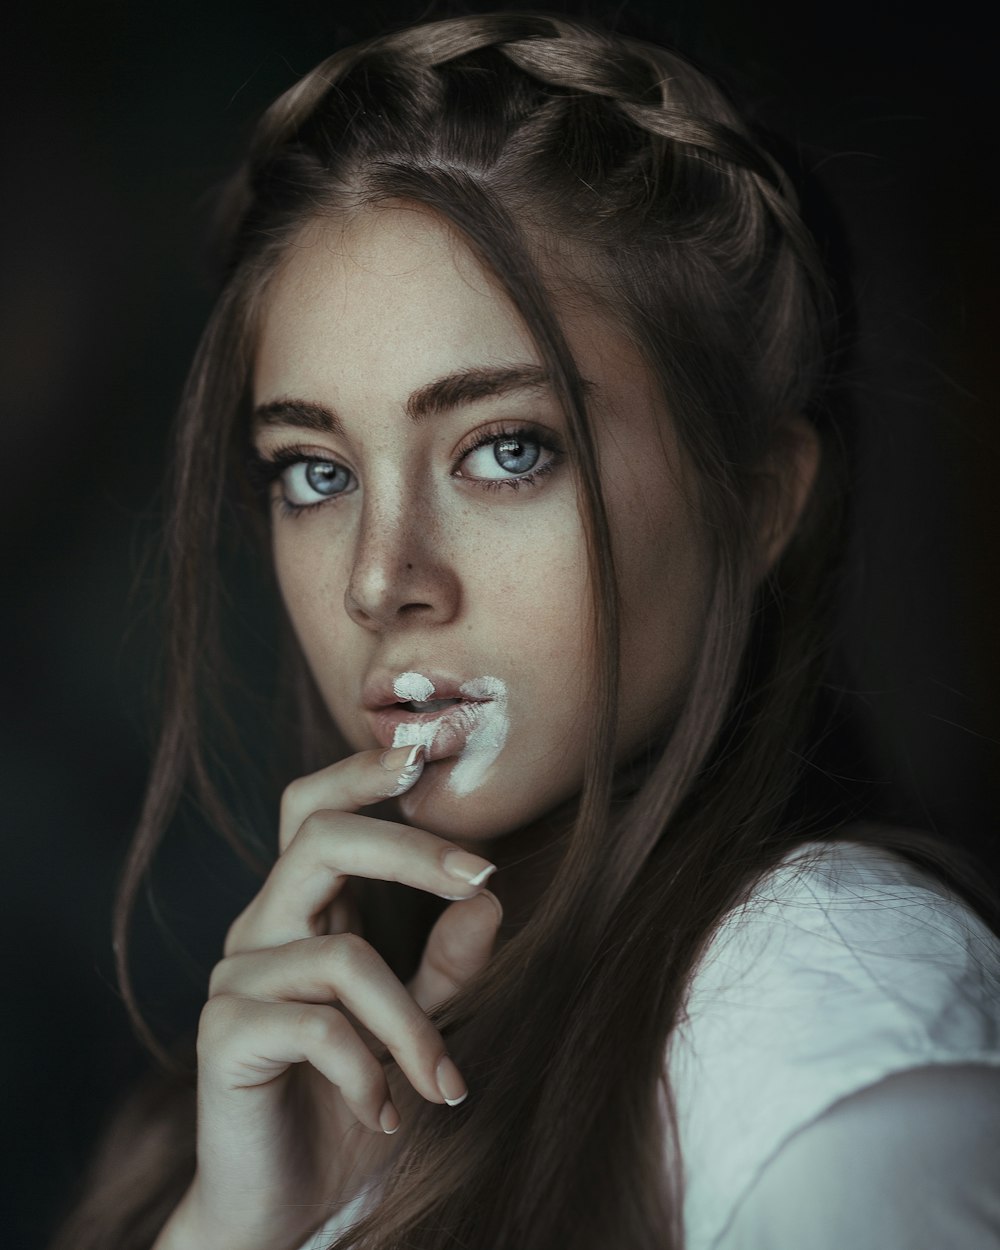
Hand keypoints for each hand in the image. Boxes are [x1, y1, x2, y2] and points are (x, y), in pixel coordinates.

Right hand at [153, 744, 501, 1249]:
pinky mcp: (223, 1036)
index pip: (313, 810)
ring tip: (445, 1086)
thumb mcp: (414, 1029)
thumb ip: (445, 967)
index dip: (359, 774)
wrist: (282, 1205)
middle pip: (318, 839)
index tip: (425, 755)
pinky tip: (387, 1113)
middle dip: (409, 850)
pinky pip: (315, 1027)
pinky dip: (368, 1071)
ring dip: (412, 1025)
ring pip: (342, 956)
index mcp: (302, 910)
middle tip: (483, 879)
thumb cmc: (353, 1101)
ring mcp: (238, 979)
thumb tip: (488, 901)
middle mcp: (263, 929)